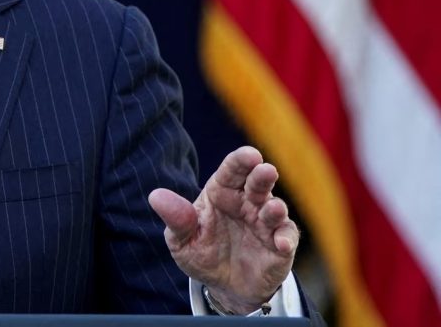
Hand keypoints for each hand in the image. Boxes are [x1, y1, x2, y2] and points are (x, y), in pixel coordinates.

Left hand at [148, 146, 297, 313]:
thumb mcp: (182, 241)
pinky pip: (287, 237)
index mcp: (222, 193)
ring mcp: (265, 223)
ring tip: (272, 209)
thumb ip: (175, 219)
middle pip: (257, 182)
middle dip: (262, 175)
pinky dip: (286, 239)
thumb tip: (155, 196)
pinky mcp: (280, 245)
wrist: (224, 288)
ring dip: (275, 208)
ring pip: (275, 208)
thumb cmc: (202, 255)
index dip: (240, 161)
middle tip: (265, 170)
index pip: (231, 171)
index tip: (249, 155)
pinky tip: (281, 244)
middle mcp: (247, 203)